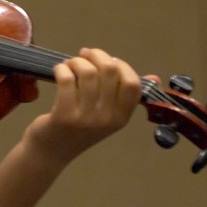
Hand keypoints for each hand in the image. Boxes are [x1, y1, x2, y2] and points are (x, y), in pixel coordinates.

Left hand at [26, 47, 141, 164]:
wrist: (51, 152)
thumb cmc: (79, 130)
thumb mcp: (107, 117)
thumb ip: (126, 97)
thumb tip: (155, 77)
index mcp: (122, 117)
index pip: (133, 84)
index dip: (121, 65)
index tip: (108, 60)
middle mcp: (108, 118)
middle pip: (110, 71)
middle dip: (96, 55)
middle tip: (84, 54)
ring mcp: (86, 118)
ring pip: (88, 73)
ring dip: (76, 61)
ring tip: (69, 64)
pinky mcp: (64, 115)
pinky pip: (66, 80)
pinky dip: (61, 69)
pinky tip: (59, 70)